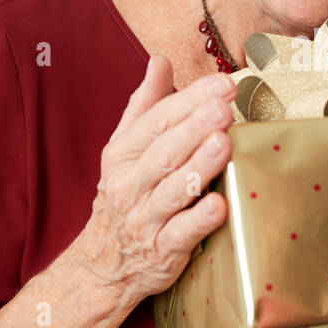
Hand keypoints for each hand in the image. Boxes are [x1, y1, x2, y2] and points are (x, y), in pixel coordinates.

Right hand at [75, 56, 234, 303]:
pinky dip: (200, 220)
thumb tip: (160, 61)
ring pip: (173, 190)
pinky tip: (220, 204)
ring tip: (224, 142)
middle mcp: (130, 185)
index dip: (190, 100)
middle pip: (165, 152)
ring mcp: (145, 220)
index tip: (222, 83)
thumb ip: (145, 105)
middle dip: (196, 127)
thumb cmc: (124, 197)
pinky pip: (181, 234)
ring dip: (199, 166)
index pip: (157, 121)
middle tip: (225, 105)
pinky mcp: (162, 252)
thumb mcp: (124, 149)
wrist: (102, 267)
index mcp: (123, 155)